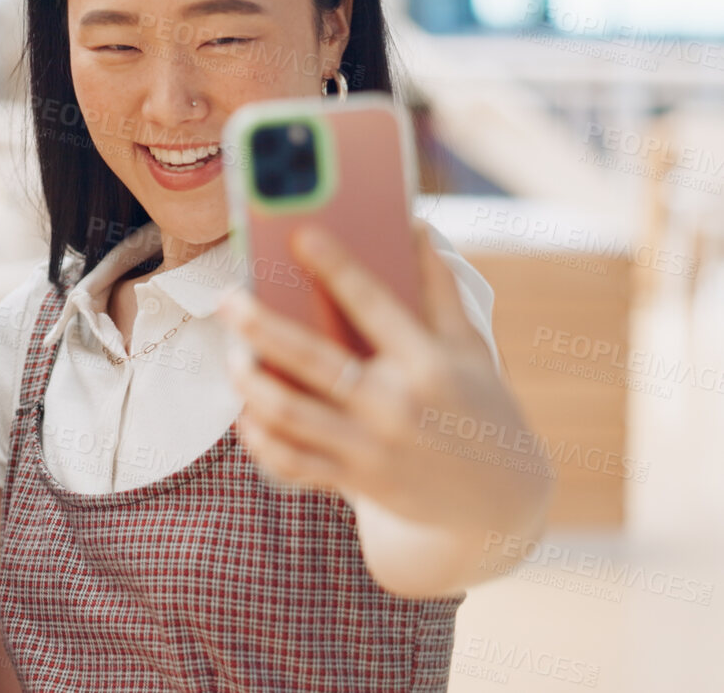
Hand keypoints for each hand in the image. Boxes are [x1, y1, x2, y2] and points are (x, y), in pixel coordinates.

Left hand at [219, 220, 547, 536]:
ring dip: (250, 384)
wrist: (499, 500)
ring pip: (291, 414)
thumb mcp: (470, 348)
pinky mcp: (357, 480)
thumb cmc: (480, 407)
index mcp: (428, 363)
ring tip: (231, 357)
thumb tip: (416, 226)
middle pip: (314, 360)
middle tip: (228, 300)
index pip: (374, 305)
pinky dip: (261, 440)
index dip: (336, 267)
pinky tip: (246, 415)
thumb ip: (440, 289)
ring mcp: (373, 447)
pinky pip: (293, 462)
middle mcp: (397, 404)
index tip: (300, 234)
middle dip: (262, 327)